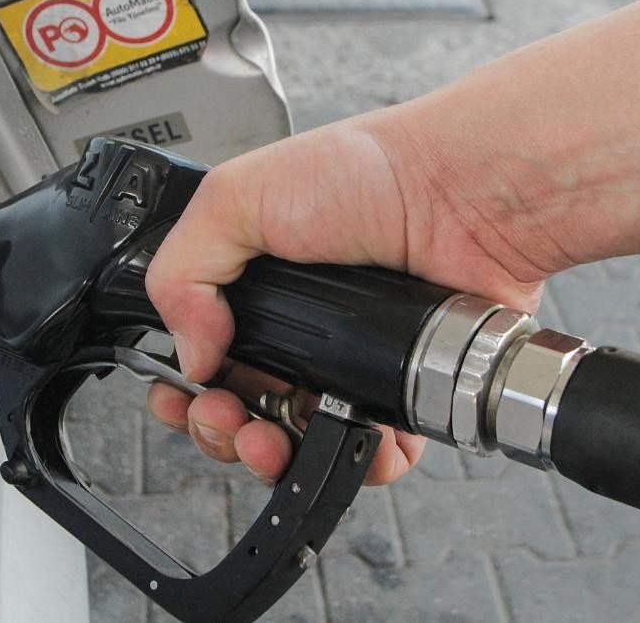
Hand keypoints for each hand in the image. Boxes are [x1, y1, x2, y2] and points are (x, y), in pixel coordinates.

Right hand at [144, 108, 547, 485]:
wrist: (461, 193)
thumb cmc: (368, 174)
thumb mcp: (237, 196)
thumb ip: (184, 270)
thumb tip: (187, 353)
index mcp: (255, 286)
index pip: (201, 353)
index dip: (182, 386)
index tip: (177, 397)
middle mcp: (299, 327)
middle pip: (239, 407)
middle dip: (216, 427)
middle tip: (220, 416)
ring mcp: (347, 362)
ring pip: (294, 438)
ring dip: (268, 455)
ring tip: (265, 437)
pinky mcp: (398, 390)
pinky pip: (369, 451)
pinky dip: (350, 465)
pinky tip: (334, 445)